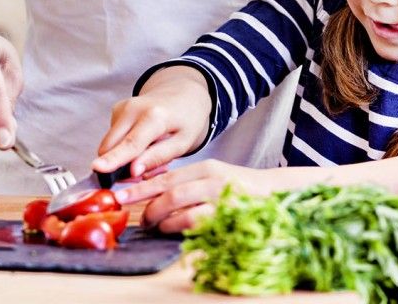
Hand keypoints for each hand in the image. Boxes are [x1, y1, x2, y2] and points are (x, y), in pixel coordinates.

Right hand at [93, 66, 210, 178]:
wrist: (182, 93)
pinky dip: (124, 148)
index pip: (131, 143)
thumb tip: (133, 171)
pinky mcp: (116, 110)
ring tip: (149, 155)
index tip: (97, 169)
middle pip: (111, 147)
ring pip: (109, 145)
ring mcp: (122, 108)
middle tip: (143, 175)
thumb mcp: (183, 142)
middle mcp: (133, 109)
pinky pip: (112, 139)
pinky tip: (143, 144)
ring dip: (123, 159)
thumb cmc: (186, 119)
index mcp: (155, 116)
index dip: (114, 159)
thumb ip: (158, 157)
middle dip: (119, 168)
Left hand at [114, 159, 270, 232]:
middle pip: (170, 191)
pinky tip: (173, 228)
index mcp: (207, 168)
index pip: (167, 176)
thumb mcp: (214, 177)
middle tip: (139, 218)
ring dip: (161, 218)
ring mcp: (221, 197)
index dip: (140, 187)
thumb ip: (189, 182)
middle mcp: (212, 179)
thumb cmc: (241, 189)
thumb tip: (153, 189)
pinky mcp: (228, 213)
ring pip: (179, 205)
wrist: (279, 192)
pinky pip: (195, 221)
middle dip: (146, 205)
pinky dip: (178, 226)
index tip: (119, 194)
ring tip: (155, 225)